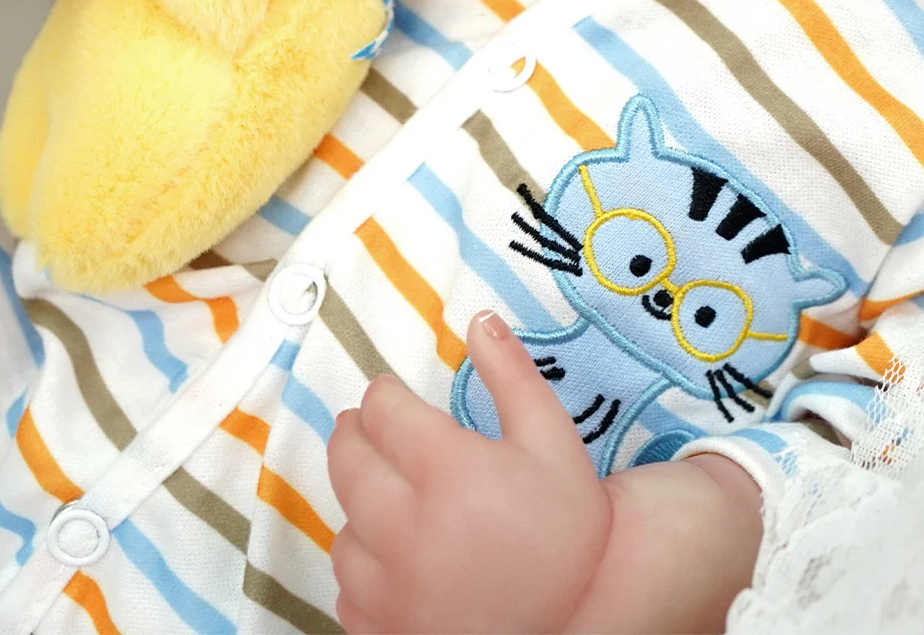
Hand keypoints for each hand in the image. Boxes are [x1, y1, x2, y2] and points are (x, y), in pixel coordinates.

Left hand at [327, 312, 763, 633]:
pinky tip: (393, 554)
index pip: (382, 411)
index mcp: (446, 470)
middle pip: (348, 461)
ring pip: (342, 528)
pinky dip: (363, 565)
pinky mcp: (382, 629)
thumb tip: (480, 319)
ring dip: (358, 503)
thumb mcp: (553, 439)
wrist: (581, 620)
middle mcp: (404, 527)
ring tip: (386, 493)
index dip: (383, 394)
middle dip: (355, 433)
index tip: (390, 393)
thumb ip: (512, 374)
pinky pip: (347, 589)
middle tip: (371, 427)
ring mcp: (387, 587)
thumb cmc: (569, 527)